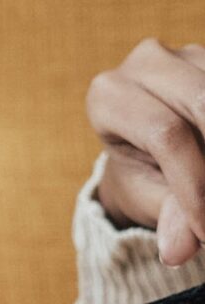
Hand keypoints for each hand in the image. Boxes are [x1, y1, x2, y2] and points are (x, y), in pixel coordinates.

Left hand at [87, 38, 204, 265]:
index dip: (196, 186)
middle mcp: (146, 61)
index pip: (166, 135)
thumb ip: (167, 216)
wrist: (153, 152)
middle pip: (203, 104)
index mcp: (108, 95)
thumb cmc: (145, 174)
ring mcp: (187, 53)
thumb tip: (179, 251)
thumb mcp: (149, 196)